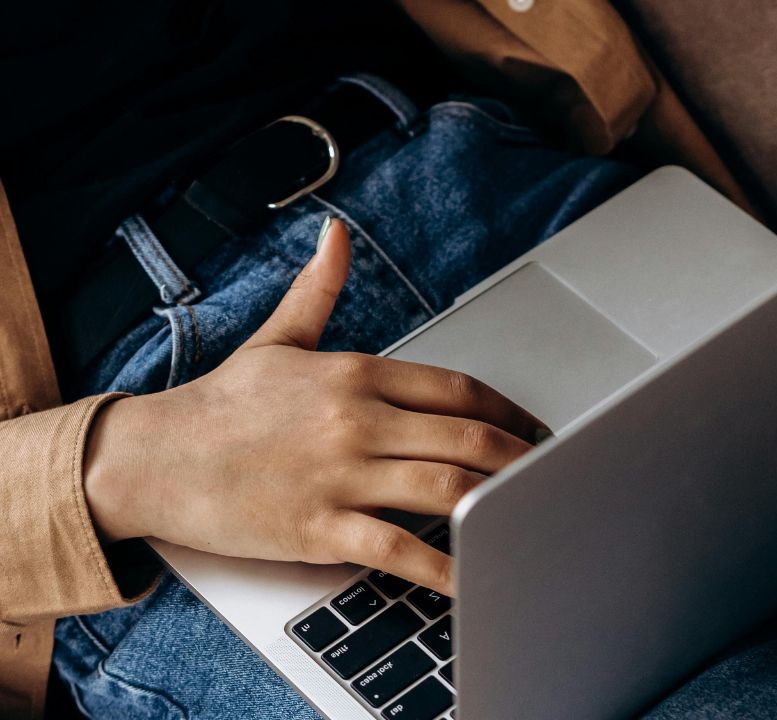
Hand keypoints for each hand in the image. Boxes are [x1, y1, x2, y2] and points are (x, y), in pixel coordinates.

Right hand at [83, 218, 544, 594]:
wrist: (149, 458)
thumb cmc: (218, 405)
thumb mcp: (277, 338)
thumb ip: (320, 288)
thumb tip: (335, 232)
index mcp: (355, 373)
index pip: (457, 388)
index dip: (509, 412)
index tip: (535, 430)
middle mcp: (356, 420)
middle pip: (467, 437)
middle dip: (523, 460)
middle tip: (554, 476)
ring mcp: (339, 474)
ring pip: (446, 487)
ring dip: (501, 504)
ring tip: (533, 518)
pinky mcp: (317, 527)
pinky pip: (398, 548)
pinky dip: (446, 565)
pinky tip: (477, 577)